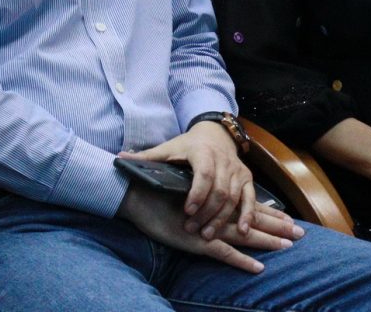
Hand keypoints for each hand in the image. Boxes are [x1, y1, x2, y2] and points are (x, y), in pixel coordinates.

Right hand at [117, 185, 300, 273]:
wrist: (134, 192)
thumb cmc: (152, 190)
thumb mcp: (175, 190)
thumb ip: (188, 192)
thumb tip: (195, 193)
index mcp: (212, 201)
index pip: (245, 207)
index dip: (266, 214)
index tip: (286, 218)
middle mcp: (214, 213)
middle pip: (252, 221)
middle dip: (277, 227)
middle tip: (301, 233)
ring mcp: (207, 228)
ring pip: (245, 235)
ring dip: (268, 241)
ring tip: (290, 246)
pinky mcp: (197, 241)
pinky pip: (224, 253)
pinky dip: (242, 261)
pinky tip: (259, 268)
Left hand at [119, 121, 252, 239]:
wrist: (215, 134)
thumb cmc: (187, 145)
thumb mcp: (167, 148)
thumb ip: (146, 157)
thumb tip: (119, 159)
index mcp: (202, 152)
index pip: (203, 174)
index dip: (197, 193)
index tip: (187, 210)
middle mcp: (223, 161)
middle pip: (219, 190)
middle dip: (206, 212)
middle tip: (192, 230)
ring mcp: (237, 170)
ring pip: (233, 198)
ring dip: (222, 218)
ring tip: (207, 235)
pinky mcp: (247, 179)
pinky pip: (251, 198)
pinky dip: (248, 214)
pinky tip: (242, 230)